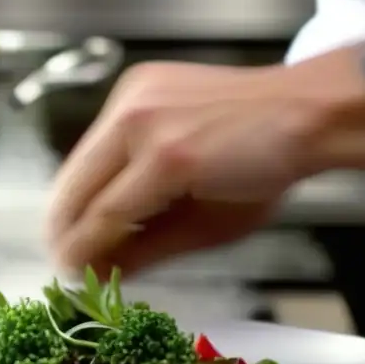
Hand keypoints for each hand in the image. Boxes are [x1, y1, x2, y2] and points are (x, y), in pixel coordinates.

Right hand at [46, 61, 319, 275]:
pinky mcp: (134, 84)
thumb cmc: (268, 174)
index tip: (70, 279)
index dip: (80, 253)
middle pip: (77, 186)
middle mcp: (140, 120)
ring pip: (79, 161)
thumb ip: (149, 251)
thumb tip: (102, 274)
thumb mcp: (211, 229)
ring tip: (75, 234)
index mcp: (167, 160)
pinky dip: (95, 171)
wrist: (302, 111)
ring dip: (73, 201)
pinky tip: (102, 195)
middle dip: (63, 230)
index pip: (103, 216)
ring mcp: (133, 96)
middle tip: (62, 261)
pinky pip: (99, 138)